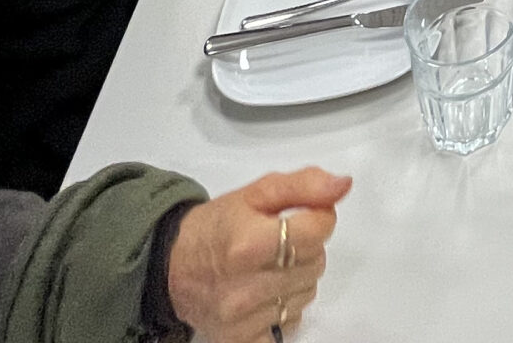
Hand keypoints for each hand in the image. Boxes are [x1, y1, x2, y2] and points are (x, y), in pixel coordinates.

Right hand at [165, 168, 351, 342]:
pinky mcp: (241, 341)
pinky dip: (284, 311)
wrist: (171, 267)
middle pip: (315, 263)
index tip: (301, 216)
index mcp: (248, 243)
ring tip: (268, 267)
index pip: (318, 231)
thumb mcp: (255, 193)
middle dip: (305, 248)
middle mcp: (245, 286)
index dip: (319, 218)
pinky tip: (264, 295)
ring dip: (296, 279)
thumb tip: (341, 186)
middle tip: (278, 242)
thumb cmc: (215, 227)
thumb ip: (303, 185)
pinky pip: (290, 326)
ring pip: (306, 294)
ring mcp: (243, 319)